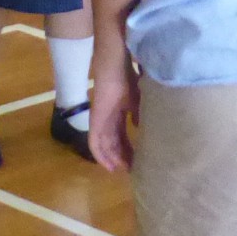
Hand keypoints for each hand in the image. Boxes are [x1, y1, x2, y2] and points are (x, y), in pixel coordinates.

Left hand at [88, 58, 139, 172]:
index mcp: (118, 112)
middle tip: (133, 169)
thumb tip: (141, 128)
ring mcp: (100, 120)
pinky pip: (95, 143)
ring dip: (113, 159)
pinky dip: (101, 156)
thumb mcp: (138, 99)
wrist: (115, 65)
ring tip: (124, 170)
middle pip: (113, 142)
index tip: (138, 160)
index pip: (122, 135)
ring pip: (104, 145)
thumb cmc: (128, 77)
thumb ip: (139, 114)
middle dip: (123, 156)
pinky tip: (111, 165)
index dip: (129, 148)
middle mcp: (108, 118)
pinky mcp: (94, 120)